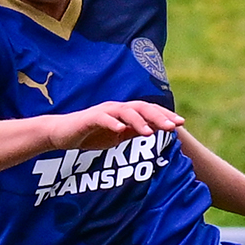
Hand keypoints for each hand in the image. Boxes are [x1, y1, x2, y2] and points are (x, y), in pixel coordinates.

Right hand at [52, 101, 182, 151]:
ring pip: (125, 112)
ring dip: (139, 121)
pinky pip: (102, 118)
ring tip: (150, 133)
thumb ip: (134, 132)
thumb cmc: (92, 134)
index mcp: (126, 113)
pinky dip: (112, 123)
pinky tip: (120, 130)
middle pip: (141, 108)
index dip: (165, 115)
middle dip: (158, 116)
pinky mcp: (89, 118)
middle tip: (173, 126)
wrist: (63, 134)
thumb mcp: (118, 137)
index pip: (149, 111)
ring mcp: (103, 112)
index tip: (181, 123)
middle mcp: (117, 108)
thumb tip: (154, 132)